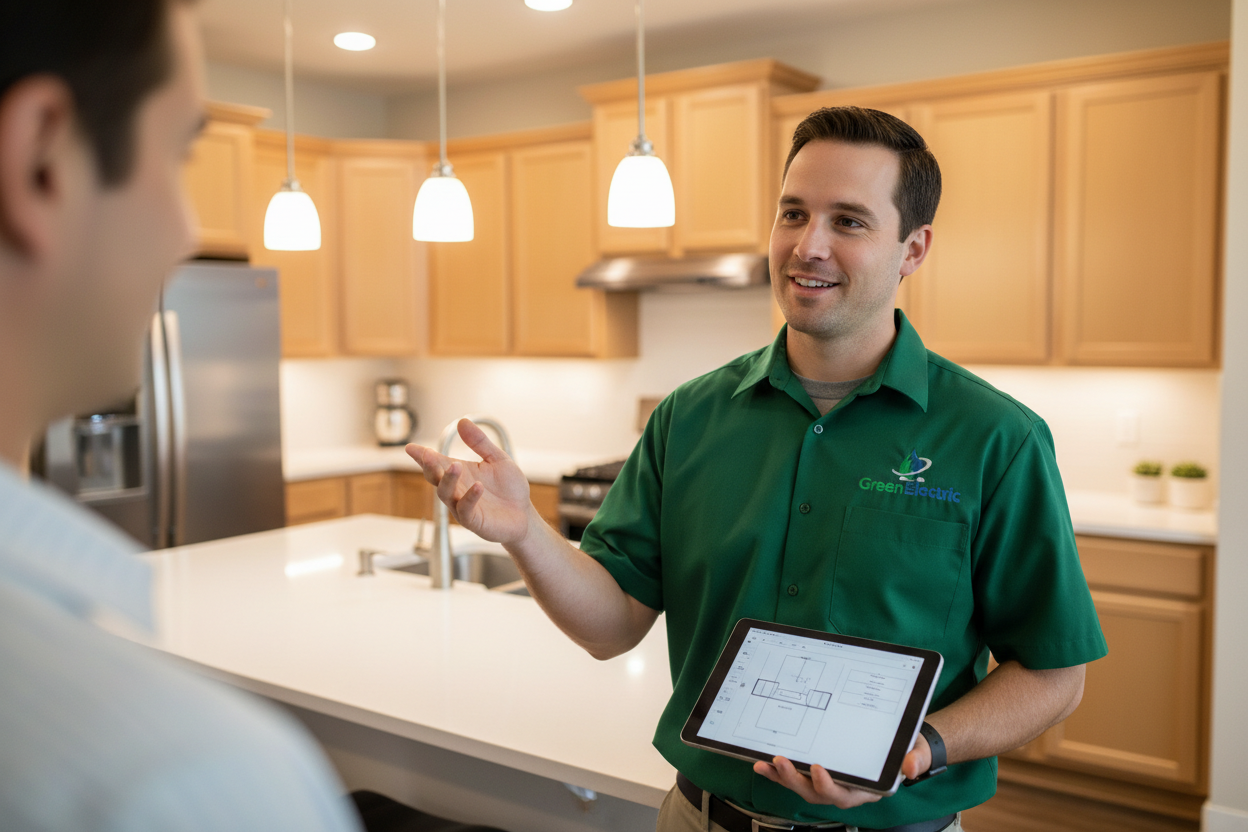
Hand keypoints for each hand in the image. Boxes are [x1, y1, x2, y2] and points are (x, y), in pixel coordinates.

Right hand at [405, 419, 534, 545]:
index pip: (436, 463)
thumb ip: (479, 442)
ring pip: (446, 494)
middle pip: (435, 478)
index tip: (410, 447)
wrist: (524, 514)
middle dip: (430, 466)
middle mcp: (457, 490)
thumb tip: (462, 421)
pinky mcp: (474, 520)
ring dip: (448, 479)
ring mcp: (463, 506)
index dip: (422, 456)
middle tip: (428, 455)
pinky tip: (478, 486)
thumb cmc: (509, 488)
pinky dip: (470, 497)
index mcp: (460, 473)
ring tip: (455, 466)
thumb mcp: (497, 459)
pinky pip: (466, 510)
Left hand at [752, 735, 929, 807]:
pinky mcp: (818, 774)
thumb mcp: (917, 753)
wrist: (904, 748)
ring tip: (764, 764)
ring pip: (802, 786)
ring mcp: (830, 783)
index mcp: (866, 790)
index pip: (844, 795)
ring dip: (782, 777)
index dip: (828, 786)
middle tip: (781, 763)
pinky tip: (764, 763)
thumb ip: (915, 760)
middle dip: (796, 780)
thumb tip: (910, 766)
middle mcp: (845, 790)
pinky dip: (780, 771)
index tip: (817, 769)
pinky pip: (797, 776)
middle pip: (816, 793)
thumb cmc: (907, 752)